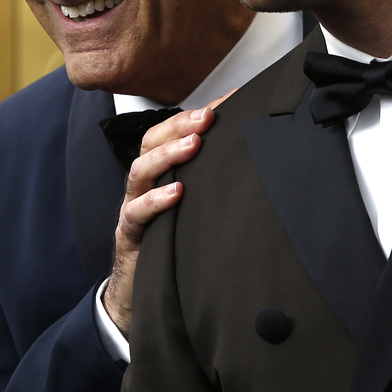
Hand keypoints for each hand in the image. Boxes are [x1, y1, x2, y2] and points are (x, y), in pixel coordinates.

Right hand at [101, 93, 230, 334]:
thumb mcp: (199, 208)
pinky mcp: (130, 235)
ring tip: (194, 143)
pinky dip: (155, 200)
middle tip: (207, 117)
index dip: (195, 114)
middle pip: (151, 142)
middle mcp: (146, 184)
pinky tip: (176, 192)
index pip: (172, 132)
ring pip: (140, 170)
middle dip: (179, 125)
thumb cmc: (176, 242)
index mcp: (162, 172)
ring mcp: (134, 207)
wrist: (143, 290)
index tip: (228, 101)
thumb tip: (261, 160)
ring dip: (167, 154)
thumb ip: (218, 184)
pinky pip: (135, 212)